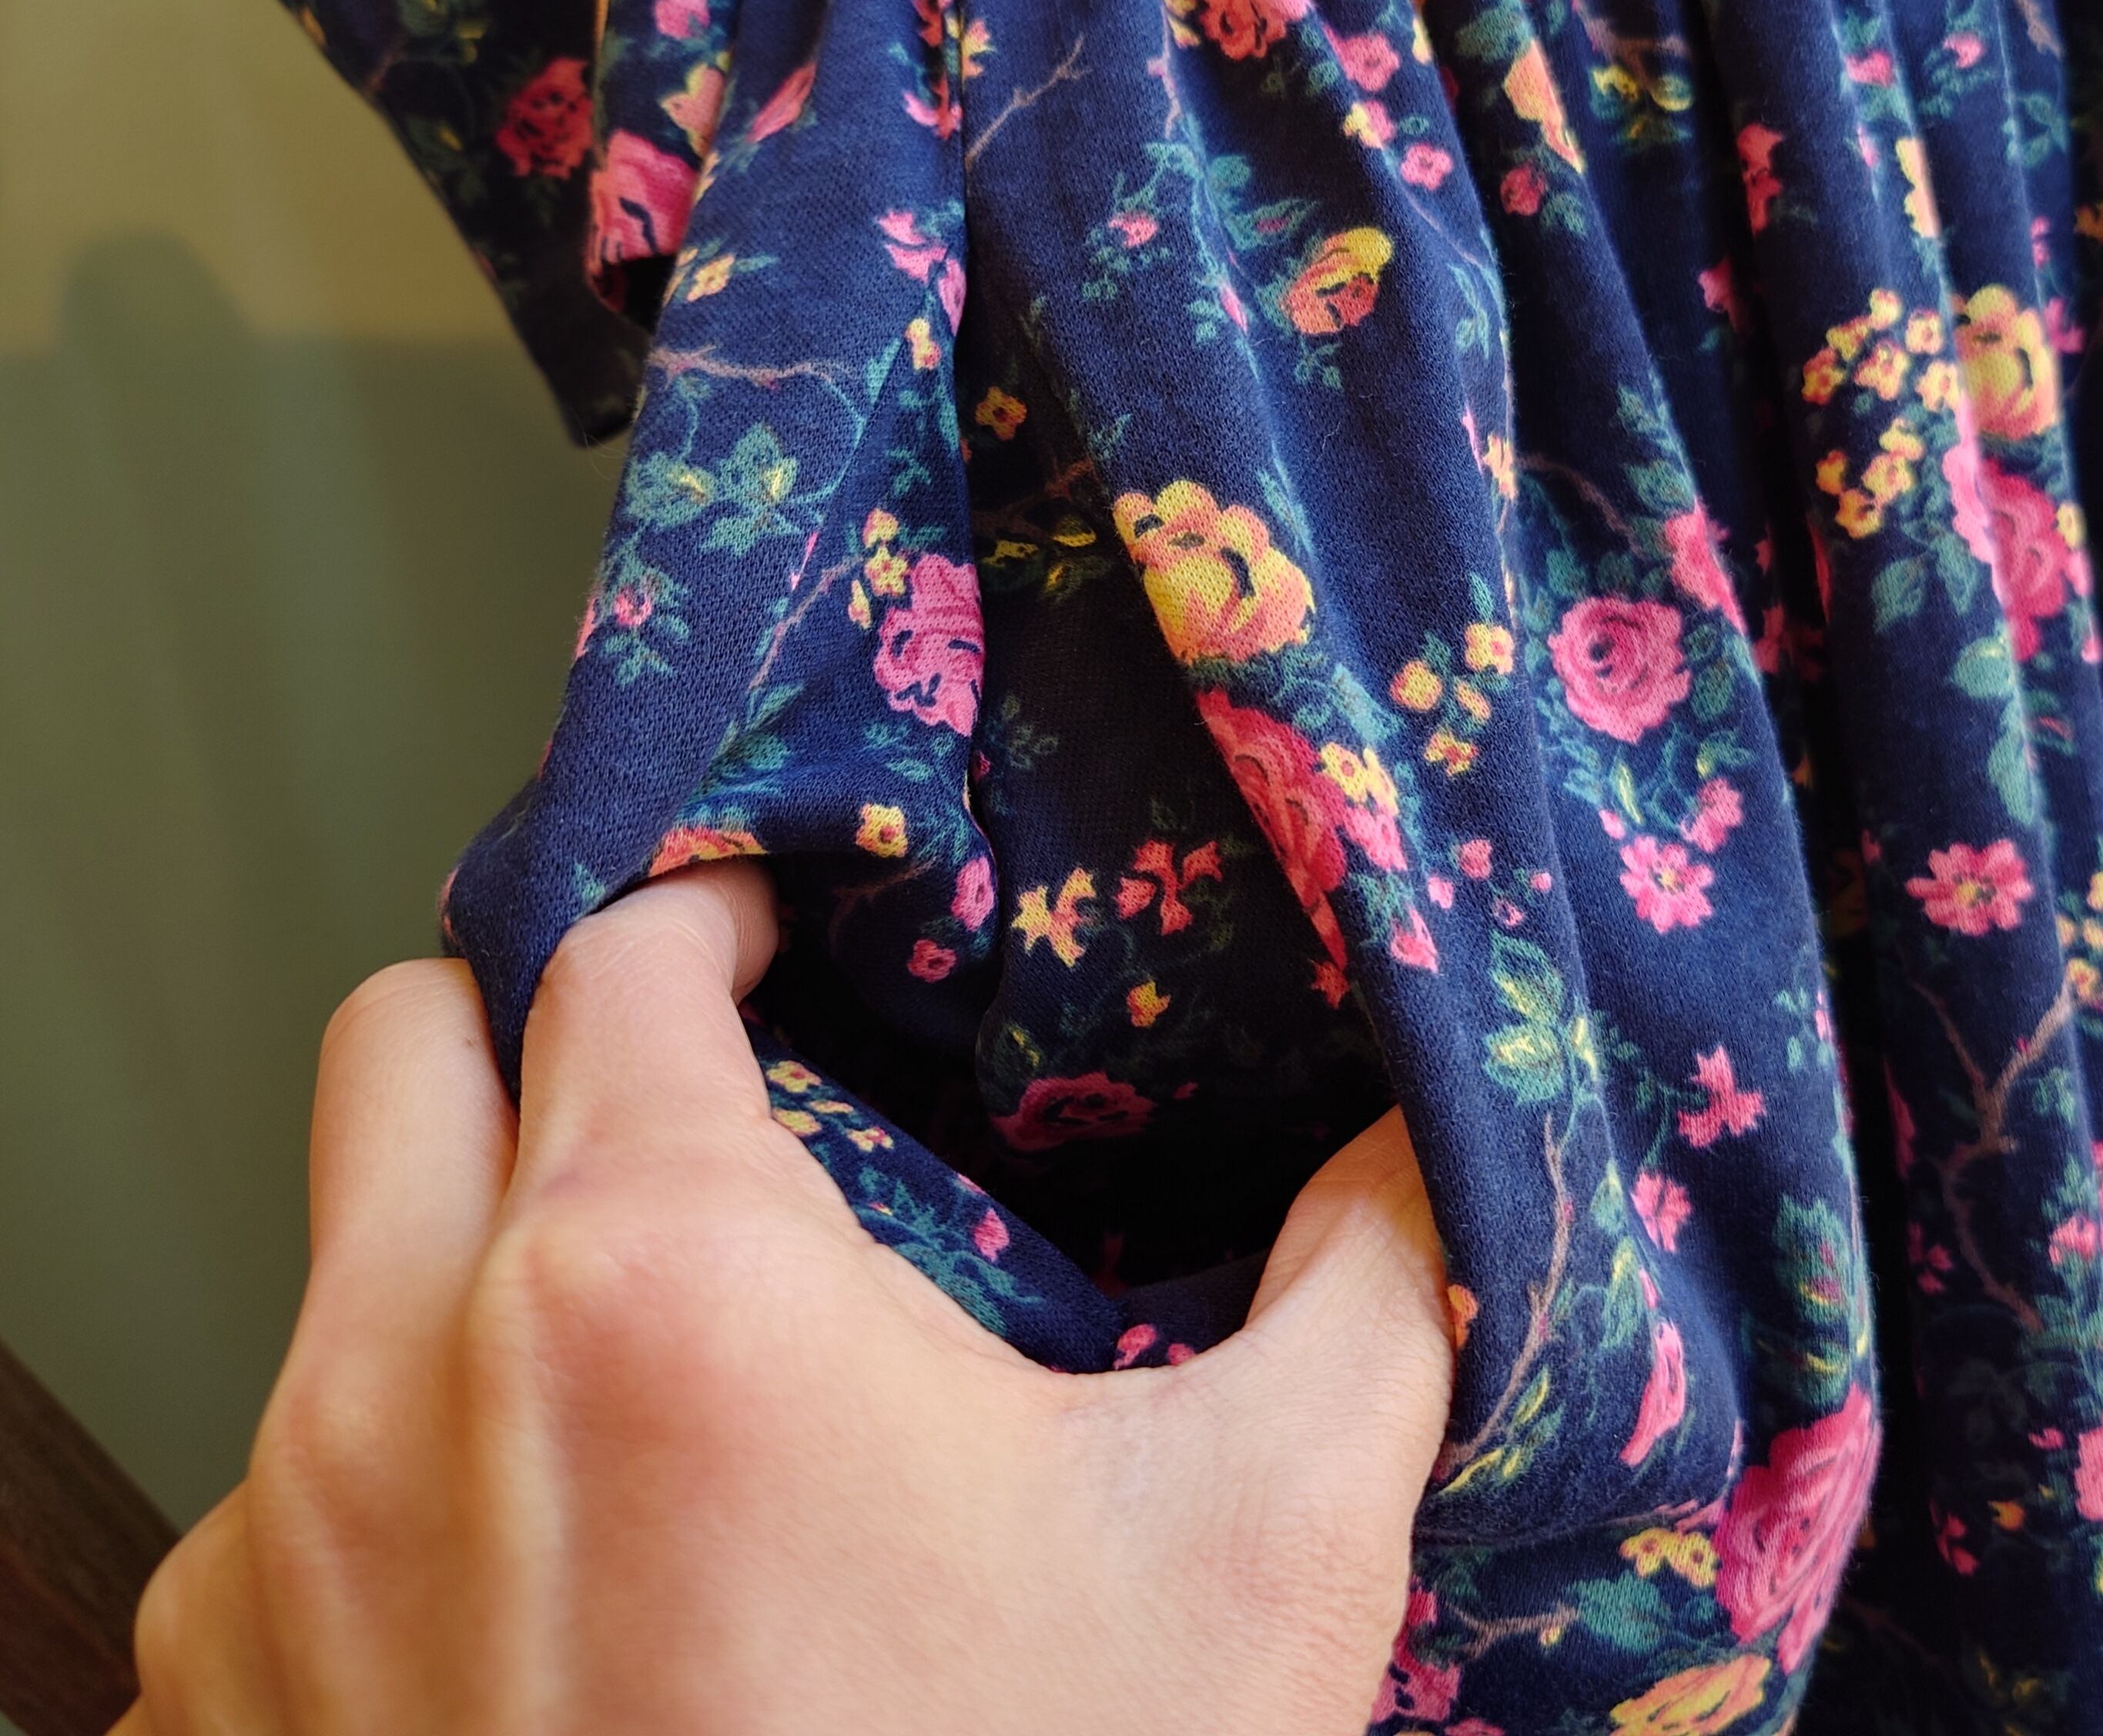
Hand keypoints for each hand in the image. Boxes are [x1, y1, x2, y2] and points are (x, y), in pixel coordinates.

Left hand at [120, 864, 1454, 1734]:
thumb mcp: (1259, 1550)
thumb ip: (1363, 1292)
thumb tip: (1417, 1150)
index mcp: (647, 1280)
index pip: (616, 952)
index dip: (707, 912)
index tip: (767, 938)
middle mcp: (399, 1388)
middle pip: (404, 1050)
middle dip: (531, 1026)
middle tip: (671, 1087)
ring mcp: (271, 1570)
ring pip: (328, 1289)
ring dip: (457, 1276)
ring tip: (628, 1367)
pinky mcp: (221, 1727)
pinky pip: (268, 1517)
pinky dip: (387, 1493)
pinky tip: (538, 1585)